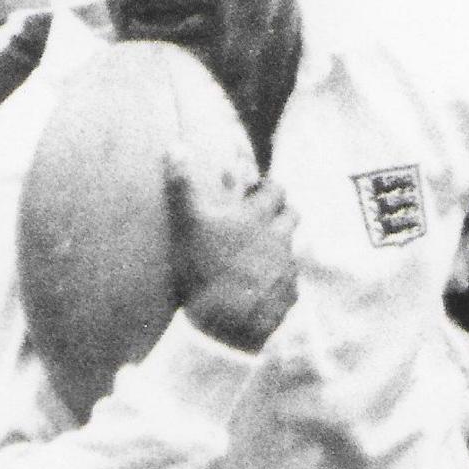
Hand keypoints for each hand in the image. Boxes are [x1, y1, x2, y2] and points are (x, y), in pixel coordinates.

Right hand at [166, 145, 298, 351]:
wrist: (223, 322)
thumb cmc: (204, 268)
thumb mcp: (188, 223)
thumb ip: (182, 185)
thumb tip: (176, 146)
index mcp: (258, 218)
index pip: (277, 190)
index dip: (269, 187)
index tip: (259, 189)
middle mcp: (279, 239)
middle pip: (293, 217)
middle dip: (282, 214)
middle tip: (264, 220)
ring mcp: (286, 268)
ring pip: (291, 250)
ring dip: (278, 250)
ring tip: (255, 259)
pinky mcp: (289, 295)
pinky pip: (289, 284)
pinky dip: (277, 283)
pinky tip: (258, 291)